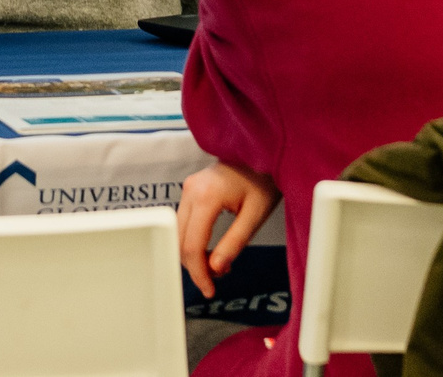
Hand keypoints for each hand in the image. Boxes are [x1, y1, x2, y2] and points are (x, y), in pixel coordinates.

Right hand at [176, 159, 277, 296]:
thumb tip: (215, 269)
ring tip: (216, 266)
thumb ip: (234, 243)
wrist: (261, 152)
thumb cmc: (263, 180)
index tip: (209, 290)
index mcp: (206, 196)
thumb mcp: (254, 216)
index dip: (198, 273)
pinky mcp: (190, 190)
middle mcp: (191, 190)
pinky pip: (184, 222)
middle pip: (180, 240)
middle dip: (194, 266)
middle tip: (214, 282)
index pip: (192, 245)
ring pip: (178, 233)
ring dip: (193, 254)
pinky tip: (210, 251)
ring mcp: (188, 188)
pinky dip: (193, 241)